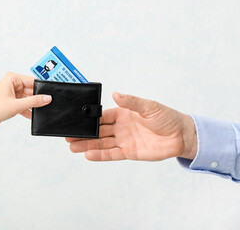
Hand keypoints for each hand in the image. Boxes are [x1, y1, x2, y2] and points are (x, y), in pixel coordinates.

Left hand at [0, 72, 51, 132]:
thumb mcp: (16, 105)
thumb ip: (34, 102)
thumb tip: (47, 98)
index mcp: (12, 78)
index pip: (32, 81)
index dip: (42, 88)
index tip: (51, 94)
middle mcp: (12, 84)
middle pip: (31, 90)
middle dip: (38, 98)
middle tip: (47, 105)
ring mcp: (12, 93)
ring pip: (28, 98)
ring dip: (32, 106)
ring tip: (40, 111)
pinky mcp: (11, 102)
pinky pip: (24, 104)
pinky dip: (28, 110)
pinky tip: (33, 116)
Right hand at [66, 93, 196, 160]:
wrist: (181, 136)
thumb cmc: (167, 117)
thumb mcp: (149, 106)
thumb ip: (132, 102)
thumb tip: (117, 94)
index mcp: (123, 114)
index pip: (102, 116)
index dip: (89, 119)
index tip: (77, 120)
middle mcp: (121, 128)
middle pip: (98, 131)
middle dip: (84, 134)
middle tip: (69, 136)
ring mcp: (124, 140)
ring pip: (101, 143)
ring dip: (87, 145)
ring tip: (73, 146)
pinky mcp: (129, 152)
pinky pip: (112, 154)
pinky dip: (100, 155)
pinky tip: (89, 155)